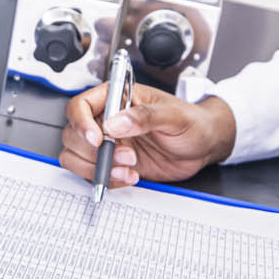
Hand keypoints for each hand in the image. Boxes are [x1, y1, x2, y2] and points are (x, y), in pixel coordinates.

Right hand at [61, 85, 236, 190]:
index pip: (81, 106)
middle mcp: (108, 120)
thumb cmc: (193, 122)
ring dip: (98, 168)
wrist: (204, 146)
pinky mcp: (114, 164)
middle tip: (126, 156)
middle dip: (95, 152)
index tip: (98, 139)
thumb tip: (116, 122)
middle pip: (73, 135)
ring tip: (128, 169)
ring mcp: (109, 144)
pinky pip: (93, 175)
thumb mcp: (174, 115)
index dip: (82, 123)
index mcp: (117, 98)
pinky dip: (107, 180)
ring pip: (76, 157)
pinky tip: (130, 177)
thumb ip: (145, 116)